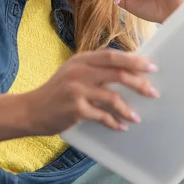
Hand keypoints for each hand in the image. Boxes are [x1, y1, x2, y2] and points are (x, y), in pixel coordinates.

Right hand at [22, 49, 159, 134]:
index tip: (152, 67)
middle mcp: (79, 71)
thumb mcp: (73, 72)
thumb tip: (128, 71)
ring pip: (112, 97)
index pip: (113, 56)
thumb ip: (95, 69)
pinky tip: (121, 127)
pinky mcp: (75, 109)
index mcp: (81, 59)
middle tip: (153, 92)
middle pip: (117, 73)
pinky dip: (114, 122)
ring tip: (137, 117)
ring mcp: (77, 90)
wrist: (31, 110)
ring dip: (128, 109)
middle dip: (139, 83)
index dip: (134, 60)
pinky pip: (102, 116)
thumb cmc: (57, 92)